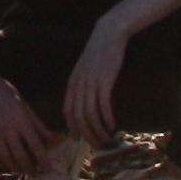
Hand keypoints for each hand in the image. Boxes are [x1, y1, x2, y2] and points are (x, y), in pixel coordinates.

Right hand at [0, 66, 55, 177]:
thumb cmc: (6, 93)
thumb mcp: (24, 105)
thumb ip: (37, 124)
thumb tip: (51, 138)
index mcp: (21, 120)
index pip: (35, 145)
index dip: (43, 160)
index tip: (48, 168)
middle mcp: (8, 128)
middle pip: (20, 156)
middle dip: (30, 168)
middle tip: (36, 173)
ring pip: (6, 158)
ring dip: (15, 168)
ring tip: (22, 171)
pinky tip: (6, 165)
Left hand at [60, 20, 132, 142]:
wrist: (107, 34)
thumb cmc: (98, 54)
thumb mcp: (84, 70)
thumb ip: (82, 86)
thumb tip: (83, 104)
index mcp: (72, 84)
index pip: (67, 113)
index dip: (73, 128)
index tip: (80, 140)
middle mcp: (78, 86)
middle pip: (78, 117)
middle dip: (87, 134)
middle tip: (97, 144)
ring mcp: (90, 83)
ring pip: (90, 115)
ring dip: (98, 130)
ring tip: (107, 138)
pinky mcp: (104, 81)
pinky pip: (103, 106)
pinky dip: (107, 119)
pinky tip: (113, 125)